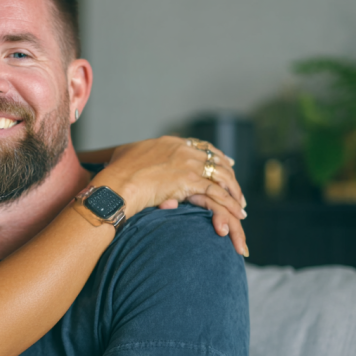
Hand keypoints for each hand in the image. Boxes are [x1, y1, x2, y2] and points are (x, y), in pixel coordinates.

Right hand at [94, 136, 248, 256]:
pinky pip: (218, 192)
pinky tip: (237, 212)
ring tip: (240, 204)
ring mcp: (188, 164)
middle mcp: (182, 150)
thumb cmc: (116, 174)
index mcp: (170, 142)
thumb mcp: (126, 155)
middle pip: (215, 159)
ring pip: (221, 175)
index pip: (200, 146)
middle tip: (235, 185)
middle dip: (229, 173)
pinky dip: (230, 202)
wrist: (117, 184)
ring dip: (234, 190)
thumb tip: (131, 157)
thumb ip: (136, 155)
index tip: (224, 162)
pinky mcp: (190, 181)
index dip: (214, 154)